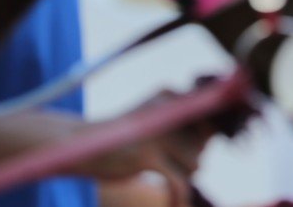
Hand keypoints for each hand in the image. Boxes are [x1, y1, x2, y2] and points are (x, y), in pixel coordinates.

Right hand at [67, 91, 219, 204]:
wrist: (81, 144)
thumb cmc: (124, 136)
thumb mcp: (153, 121)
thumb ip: (182, 125)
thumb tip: (211, 140)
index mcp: (169, 95)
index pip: (209, 116)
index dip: (207, 135)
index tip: (196, 147)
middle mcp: (166, 109)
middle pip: (204, 142)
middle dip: (192, 157)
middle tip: (170, 161)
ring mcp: (157, 132)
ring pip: (195, 162)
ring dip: (183, 174)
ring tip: (161, 171)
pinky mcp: (147, 155)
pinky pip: (179, 182)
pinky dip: (179, 196)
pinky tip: (174, 203)